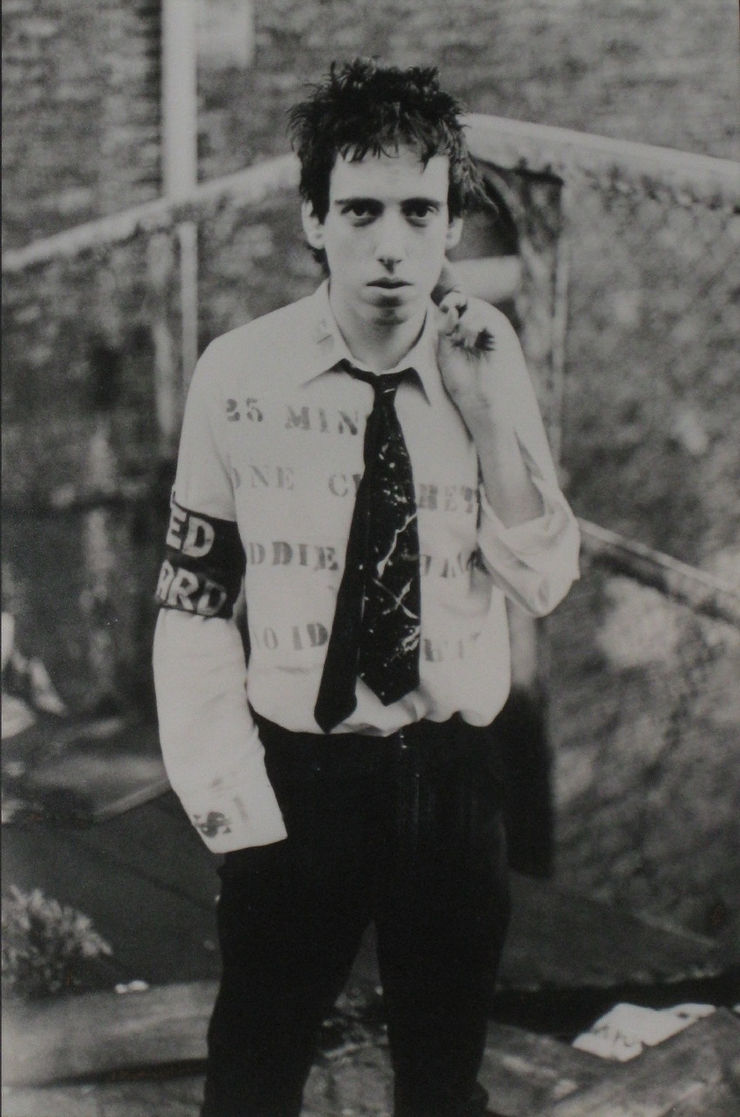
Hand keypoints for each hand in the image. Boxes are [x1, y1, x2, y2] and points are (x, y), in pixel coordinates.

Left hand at [436, 292, 512, 430]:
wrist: (479, 403)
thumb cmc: (464, 383)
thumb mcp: (446, 352)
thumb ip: (444, 329)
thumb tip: (449, 308)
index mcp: (471, 331)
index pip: (461, 305)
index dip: (449, 301)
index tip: (440, 307)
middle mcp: (485, 328)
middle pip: (469, 301)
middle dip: (454, 305)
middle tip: (447, 325)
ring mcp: (496, 330)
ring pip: (477, 307)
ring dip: (462, 320)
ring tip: (460, 340)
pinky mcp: (503, 335)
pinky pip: (486, 317)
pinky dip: (472, 325)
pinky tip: (468, 340)